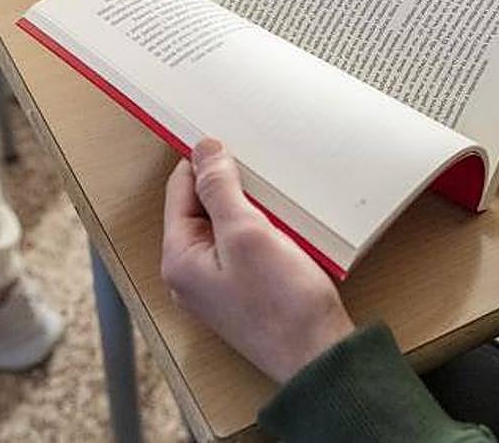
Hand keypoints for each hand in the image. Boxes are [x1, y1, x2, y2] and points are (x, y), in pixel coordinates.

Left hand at [160, 138, 354, 382]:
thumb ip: (220, 189)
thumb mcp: (247, 233)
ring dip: (252, 209)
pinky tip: (287, 231)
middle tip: (263, 179)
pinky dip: (264, 230)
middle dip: (233, 188)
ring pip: (228, 224)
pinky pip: (246, 244)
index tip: (230, 142)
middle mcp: (191, 272)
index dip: (204, 163)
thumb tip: (204, 152)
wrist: (319, 356)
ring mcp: (217, 282)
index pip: (180, 190)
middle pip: (203, 207)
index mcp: (179, 258)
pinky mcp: (244, 288)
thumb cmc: (283, 306)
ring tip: (278, 208)